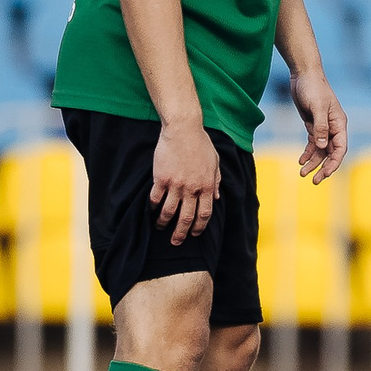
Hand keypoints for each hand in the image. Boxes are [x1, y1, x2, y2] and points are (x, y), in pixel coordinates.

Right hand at [150, 120, 220, 243]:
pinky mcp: (161, 178)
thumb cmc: (201, 144)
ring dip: (165, 223)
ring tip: (161, 228)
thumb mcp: (215, 162)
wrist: (183, 129)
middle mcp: (192, 189)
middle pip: (187, 218)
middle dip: (181, 233)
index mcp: (207, 186)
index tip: (195, 234)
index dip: (200, 227)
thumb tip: (218, 198)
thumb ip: (217, 181)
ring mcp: (176, 184)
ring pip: (169, 211)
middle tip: (176, 242)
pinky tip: (152, 210)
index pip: (205, 214)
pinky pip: (156, 198)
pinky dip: (154, 206)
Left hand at [289, 67, 348, 183]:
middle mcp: (333, 128)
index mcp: (339, 124)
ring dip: (313, 162)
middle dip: (323, 167)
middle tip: (314, 181)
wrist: (303, 74)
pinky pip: (312, 144)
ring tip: (302, 173)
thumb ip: (320, 127)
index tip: (325, 174)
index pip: (340, 148)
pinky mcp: (313, 125)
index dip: (334, 163)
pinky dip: (307, 153)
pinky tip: (300, 161)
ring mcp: (323, 127)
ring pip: (320, 150)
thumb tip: (322, 146)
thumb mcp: (316, 107)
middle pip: (331, 153)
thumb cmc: (313, 88)